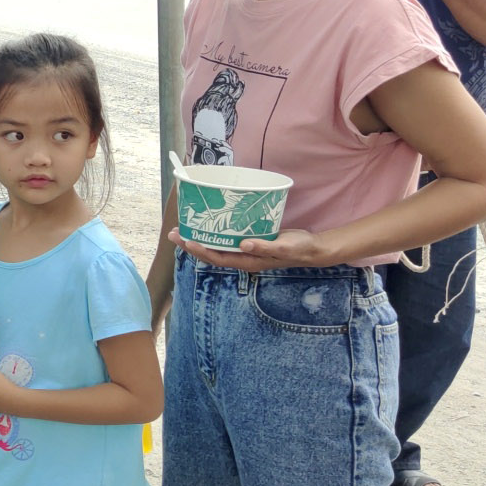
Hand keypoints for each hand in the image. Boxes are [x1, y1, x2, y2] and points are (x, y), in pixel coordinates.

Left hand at [170, 228, 336, 271]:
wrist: (311, 247)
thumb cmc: (299, 248)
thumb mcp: (284, 247)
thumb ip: (265, 247)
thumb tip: (243, 244)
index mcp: (248, 261)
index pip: (218, 258)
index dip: (200, 250)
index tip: (184, 240)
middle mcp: (242, 257)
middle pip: (211, 253)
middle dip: (192, 244)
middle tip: (174, 232)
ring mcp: (245, 251)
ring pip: (217, 246)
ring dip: (200, 238)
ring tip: (184, 227)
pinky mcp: (249, 242)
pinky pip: (226, 239)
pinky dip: (215, 233)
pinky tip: (208, 224)